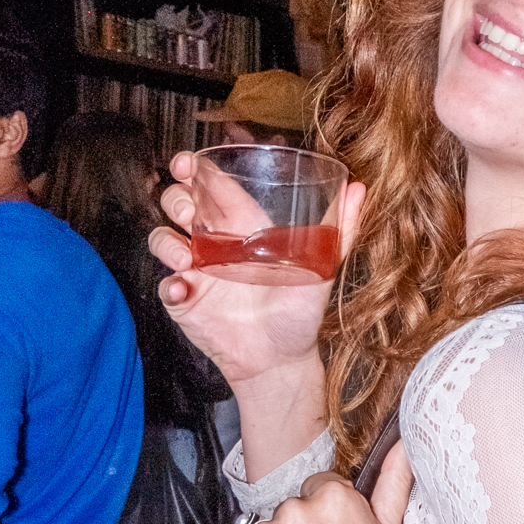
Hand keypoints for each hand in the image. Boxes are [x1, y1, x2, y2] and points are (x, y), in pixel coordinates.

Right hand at [150, 155, 364, 390]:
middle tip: (188, 212)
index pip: (213, 186)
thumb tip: (359, 189)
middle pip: (180, 204)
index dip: (194, 168)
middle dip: (176, 198)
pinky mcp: (184, 299)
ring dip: (167, 241)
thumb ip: (340, 229)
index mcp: (243, 226)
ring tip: (186, 260)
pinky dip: (167, 285)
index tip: (187, 163)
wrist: (282, 359)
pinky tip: (182, 288)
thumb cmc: (300, 312)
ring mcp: (197, 270)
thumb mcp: (324, 267)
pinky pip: (164, 285)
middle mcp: (216, 243)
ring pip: (164, 238)